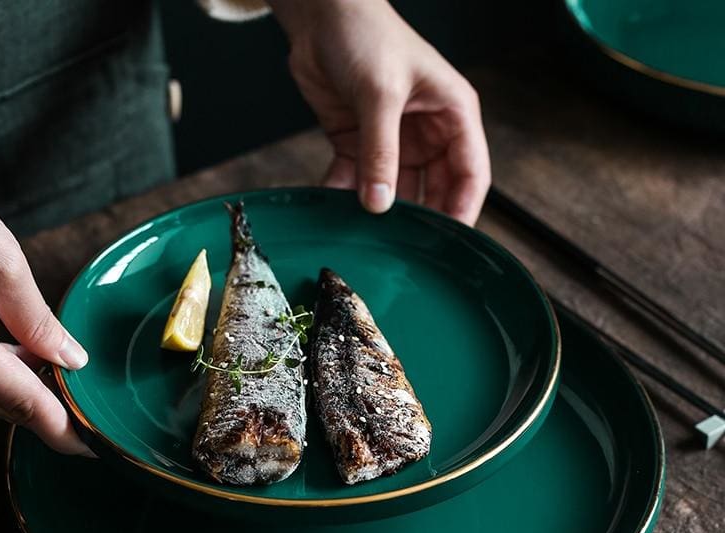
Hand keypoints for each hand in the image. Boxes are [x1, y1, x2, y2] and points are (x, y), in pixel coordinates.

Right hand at [0, 172, 92, 454]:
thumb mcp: (1, 264)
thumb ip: (40, 321)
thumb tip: (72, 360)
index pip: (26, 407)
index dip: (65, 430)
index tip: (94, 447)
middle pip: (3, 406)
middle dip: (49, 410)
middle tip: (88, 408)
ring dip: (23, 387)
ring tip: (63, 375)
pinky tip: (24, 355)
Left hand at [270, 0, 490, 223]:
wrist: (319, 14)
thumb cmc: (365, 34)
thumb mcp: (379, 92)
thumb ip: (381, 151)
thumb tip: (379, 204)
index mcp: (452, 115)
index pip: (470, 174)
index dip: (463, 210)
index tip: (450, 243)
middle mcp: (427, 134)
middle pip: (434, 192)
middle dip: (421, 221)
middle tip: (407, 252)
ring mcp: (392, 142)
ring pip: (394, 192)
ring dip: (380, 213)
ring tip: (370, 237)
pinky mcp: (359, 144)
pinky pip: (357, 181)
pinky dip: (346, 197)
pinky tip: (335, 211)